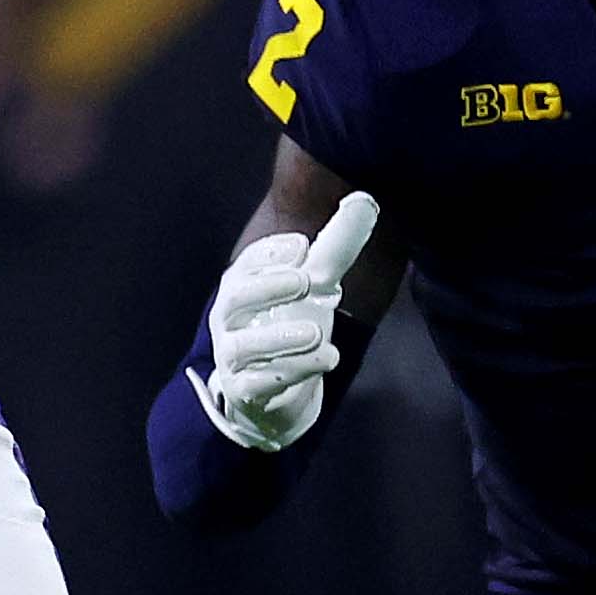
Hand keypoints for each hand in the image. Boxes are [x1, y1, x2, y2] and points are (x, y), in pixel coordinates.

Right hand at [188, 192, 379, 451]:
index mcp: (243, 285)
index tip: (302, 246)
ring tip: (317, 333)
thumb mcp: (315, 286)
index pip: (247, 264)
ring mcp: (232, 357)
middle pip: (236, 297)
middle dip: (269, 287)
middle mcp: (229, 318)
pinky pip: (258, 383)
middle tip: (307, 280)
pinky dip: (292, 372)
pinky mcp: (244, 391)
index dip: (271, 254)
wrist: (270, 393)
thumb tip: (365, 201)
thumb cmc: (288, 326)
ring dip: (281, 338)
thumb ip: (336, 246)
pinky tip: (326, 361)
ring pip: (244, 347)